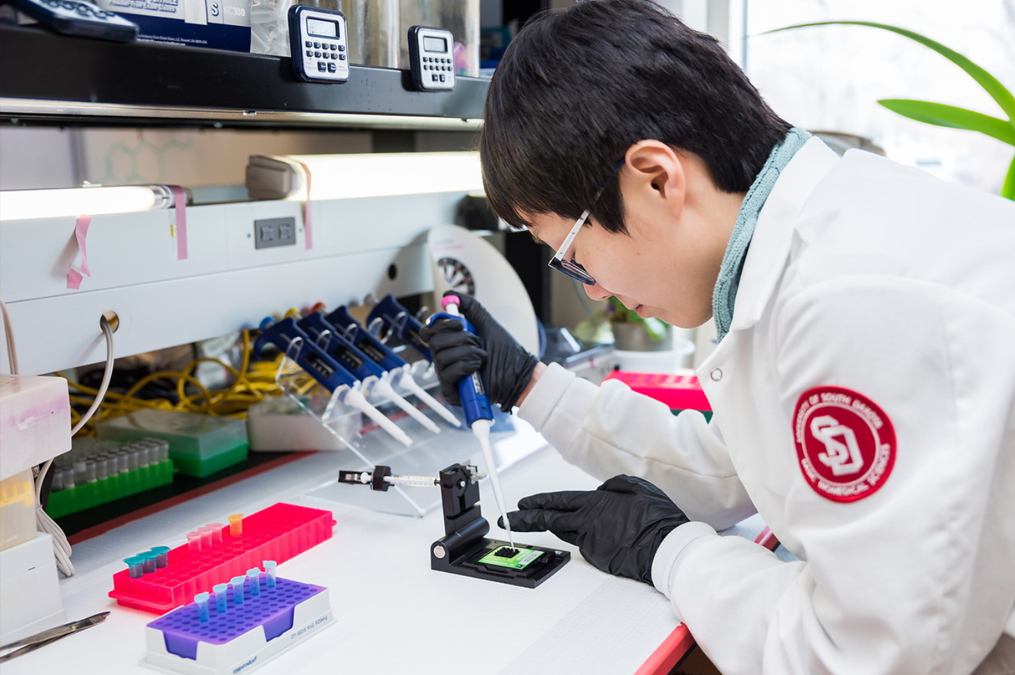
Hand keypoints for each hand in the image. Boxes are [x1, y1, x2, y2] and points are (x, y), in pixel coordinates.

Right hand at [419, 292, 538, 409]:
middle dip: (460, 339)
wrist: (517, 371)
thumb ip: (469, 306)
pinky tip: (477, 368)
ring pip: (441, 356)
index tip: (458, 323)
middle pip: (433, 342)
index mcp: (450, 343)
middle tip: (476, 341)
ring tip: (481, 356)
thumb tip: (449, 294)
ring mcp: (448, 375)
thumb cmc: (505, 351)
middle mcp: (446, 358)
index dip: (440, 324)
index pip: (429, 331)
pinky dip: (465, 366)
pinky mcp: (451, 391)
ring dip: (467, 352)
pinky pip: (447, 373)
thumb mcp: (486, 322)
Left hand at [500, 475, 688, 584]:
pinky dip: (591, 539)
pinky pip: (589, 546)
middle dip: (524, 520)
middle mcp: (586, 524)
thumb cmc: (655, 518)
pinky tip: (609, 538)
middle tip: (507, 520)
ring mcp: (591, 543)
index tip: (521, 504)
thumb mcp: (636, 487)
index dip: (536, 502)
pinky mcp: (599, 559)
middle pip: (549, 521)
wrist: (666, 549)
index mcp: (593, 503)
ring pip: (568, 533)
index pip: (556, 502)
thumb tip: (601, 490)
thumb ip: (613, 486)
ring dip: (558, 529)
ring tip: (551, 524)